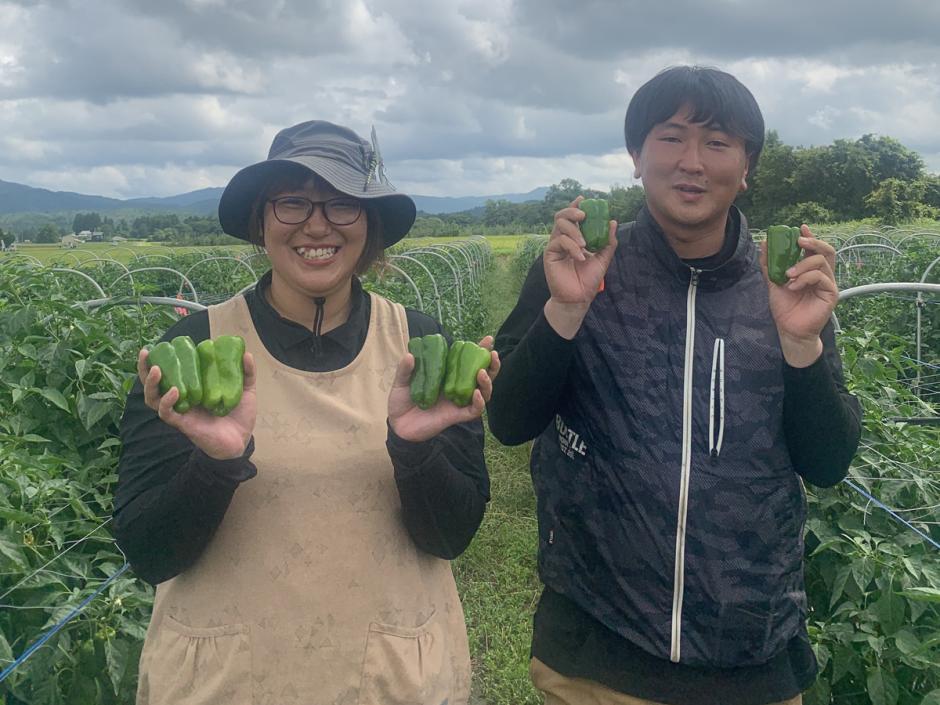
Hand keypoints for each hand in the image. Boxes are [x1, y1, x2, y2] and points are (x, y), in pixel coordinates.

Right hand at [138, 348, 256, 459]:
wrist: (242, 440)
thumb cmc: (240, 416)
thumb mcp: (245, 390)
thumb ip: (246, 373)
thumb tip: (247, 353)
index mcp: (193, 388)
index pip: (171, 372)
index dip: (162, 359)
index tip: (162, 344)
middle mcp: (181, 399)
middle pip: (154, 384)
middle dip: (144, 368)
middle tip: (145, 352)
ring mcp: (180, 411)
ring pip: (153, 398)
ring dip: (151, 383)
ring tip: (156, 369)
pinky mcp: (182, 424)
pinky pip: (167, 413)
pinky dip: (167, 401)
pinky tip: (174, 390)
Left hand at [388, 335, 500, 442]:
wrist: (398, 426)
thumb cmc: (401, 402)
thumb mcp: (401, 382)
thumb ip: (405, 369)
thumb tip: (410, 355)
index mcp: (448, 376)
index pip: (468, 361)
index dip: (480, 351)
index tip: (488, 340)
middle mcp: (457, 387)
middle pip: (483, 376)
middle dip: (492, 365)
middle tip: (493, 354)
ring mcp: (459, 402)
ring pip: (484, 393)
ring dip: (487, 382)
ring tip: (482, 372)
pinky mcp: (457, 416)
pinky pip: (474, 410)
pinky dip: (479, 402)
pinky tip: (476, 393)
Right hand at [543, 196, 616, 338]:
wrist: (578, 298)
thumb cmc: (588, 279)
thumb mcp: (603, 258)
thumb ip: (608, 241)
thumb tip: (612, 222)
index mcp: (575, 238)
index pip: (572, 217)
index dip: (576, 206)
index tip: (584, 199)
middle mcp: (563, 239)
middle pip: (561, 216)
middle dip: (572, 211)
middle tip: (583, 215)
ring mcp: (555, 246)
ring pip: (559, 226)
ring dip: (574, 231)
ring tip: (585, 244)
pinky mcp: (550, 254)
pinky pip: (559, 242)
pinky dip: (572, 247)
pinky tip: (580, 257)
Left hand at [759, 225, 837, 366]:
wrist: (789, 329)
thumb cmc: (785, 307)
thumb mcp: (773, 282)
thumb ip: (769, 264)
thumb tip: (764, 243)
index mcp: (811, 270)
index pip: (815, 249)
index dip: (810, 237)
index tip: (800, 228)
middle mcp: (822, 274)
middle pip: (826, 250)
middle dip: (813, 242)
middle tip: (799, 242)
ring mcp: (828, 284)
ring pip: (821, 262)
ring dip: (802, 265)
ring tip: (788, 275)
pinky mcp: (831, 294)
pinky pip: (821, 278)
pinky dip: (805, 279)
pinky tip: (793, 287)